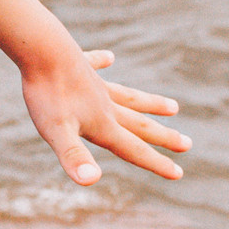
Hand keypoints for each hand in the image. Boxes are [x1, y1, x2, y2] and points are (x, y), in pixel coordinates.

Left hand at [22, 47, 189, 185]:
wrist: (41, 49)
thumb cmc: (47, 93)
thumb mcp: (57, 131)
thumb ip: (74, 156)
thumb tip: (91, 179)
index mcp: (102, 125)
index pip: (133, 150)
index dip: (155, 163)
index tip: (178, 173)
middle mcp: (105, 105)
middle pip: (139, 124)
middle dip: (163, 136)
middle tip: (187, 143)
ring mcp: (94, 84)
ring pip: (128, 96)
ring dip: (149, 103)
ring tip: (173, 107)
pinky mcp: (79, 64)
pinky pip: (94, 64)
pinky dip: (102, 61)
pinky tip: (109, 57)